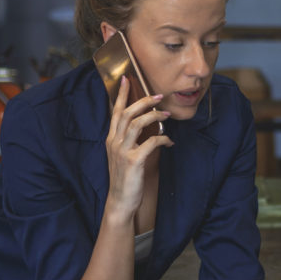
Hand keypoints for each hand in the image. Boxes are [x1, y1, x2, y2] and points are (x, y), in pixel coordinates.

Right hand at [105, 76, 172, 217]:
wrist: (120, 201)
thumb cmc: (126, 177)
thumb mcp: (124, 155)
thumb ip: (131, 140)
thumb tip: (147, 126)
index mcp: (111, 139)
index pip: (115, 112)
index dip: (122, 95)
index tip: (127, 79)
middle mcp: (114, 142)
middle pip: (127, 113)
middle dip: (143, 101)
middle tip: (158, 96)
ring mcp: (122, 152)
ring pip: (136, 124)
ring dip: (154, 116)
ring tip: (167, 115)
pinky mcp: (133, 161)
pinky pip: (150, 143)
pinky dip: (162, 139)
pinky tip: (169, 142)